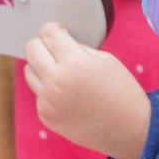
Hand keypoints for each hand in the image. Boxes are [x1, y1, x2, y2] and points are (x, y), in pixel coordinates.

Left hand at [24, 22, 151, 158]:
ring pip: (28, 71)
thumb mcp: (107, 60)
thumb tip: (59, 40)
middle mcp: (55, 81)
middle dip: (42, 44)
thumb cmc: (123, 92)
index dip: (53, 29)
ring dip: (42, 66)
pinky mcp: (46, 116)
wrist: (129, 129)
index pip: (48, 33)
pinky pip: (38, 94)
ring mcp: (48, 101)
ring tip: (62, 72)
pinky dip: (49, 90)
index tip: (59, 32)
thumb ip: (79, 48)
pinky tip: (69, 95)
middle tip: (56, 49)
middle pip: (31, 49)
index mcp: (74, 63)